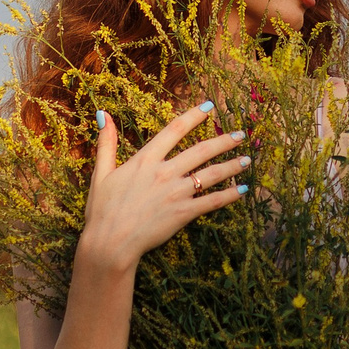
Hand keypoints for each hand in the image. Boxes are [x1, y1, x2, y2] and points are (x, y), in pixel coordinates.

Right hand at [76, 102, 247, 273]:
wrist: (110, 242)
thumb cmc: (102, 210)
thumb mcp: (101, 173)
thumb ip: (106, 143)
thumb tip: (102, 114)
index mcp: (145, 159)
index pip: (174, 129)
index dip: (194, 115)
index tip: (210, 106)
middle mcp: (164, 172)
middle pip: (201, 150)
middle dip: (223, 140)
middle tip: (241, 134)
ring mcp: (176, 192)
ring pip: (211, 174)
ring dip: (232, 165)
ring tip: (247, 159)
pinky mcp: (183, 213)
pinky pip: (212, 201)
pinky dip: (229, 195)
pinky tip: (242, 190)